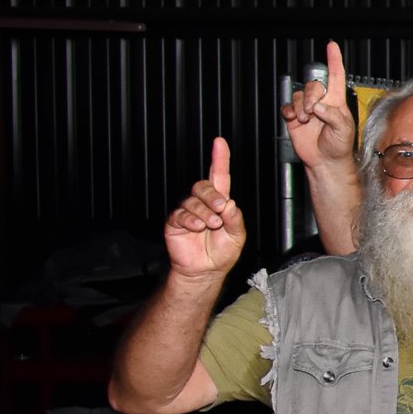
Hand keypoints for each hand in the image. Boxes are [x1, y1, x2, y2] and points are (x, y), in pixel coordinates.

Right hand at [165, 138, 245, 277]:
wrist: (206, 270)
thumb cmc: (223, 252)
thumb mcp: (237, 235)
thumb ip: (235, 219)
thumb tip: (229, 203)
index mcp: (220, 203)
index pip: (219, 177)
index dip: (220, 159)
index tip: (220, 143)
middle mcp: (203, 203)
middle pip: (203, 186)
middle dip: (213, 196)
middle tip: (221, 210)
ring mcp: (188, 211)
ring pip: (193, 201)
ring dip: (204, 213)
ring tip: (211, 226)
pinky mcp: (175, 222)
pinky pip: (181, 214)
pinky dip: (191, 220)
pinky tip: (197, 228)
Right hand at [281, 41, 354, 167]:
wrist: (326, 161)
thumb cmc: (339, 146)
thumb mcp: (343, 130)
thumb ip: (333, 116)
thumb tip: (318, 106)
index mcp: (336, 102)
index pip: (336, 76)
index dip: (334, 60)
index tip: (332, 46)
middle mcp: (322, 102)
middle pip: (313, 85)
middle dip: (310, 96)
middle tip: (312, 112)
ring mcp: (307, 109)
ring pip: (299, 95)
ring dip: (300, 106)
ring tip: (304, 120)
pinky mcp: (295, 117)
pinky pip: (288, 106)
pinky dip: (289, 111)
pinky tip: (294, 119)